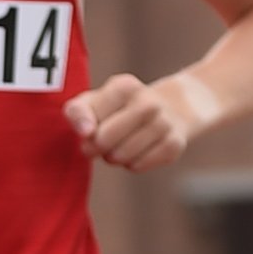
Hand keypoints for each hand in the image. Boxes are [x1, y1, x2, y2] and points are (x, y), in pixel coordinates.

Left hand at [65, 72, 206, 170]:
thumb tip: (86, 133)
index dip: (83, 130)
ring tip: (120, 145)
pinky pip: (138, 166)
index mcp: (124, 86)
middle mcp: (148, 102)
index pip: (87, 118)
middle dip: (96, 147)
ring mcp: (164, 123)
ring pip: (121, 156)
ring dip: (113, 157)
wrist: (171, 108)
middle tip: (102, 142)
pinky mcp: (174, 144)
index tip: (89, 130)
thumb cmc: (119, 108)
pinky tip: (137, 152)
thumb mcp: (94, 101)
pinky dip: (131, 164)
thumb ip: (78, 112)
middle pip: (103, 140)